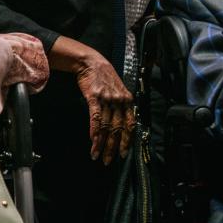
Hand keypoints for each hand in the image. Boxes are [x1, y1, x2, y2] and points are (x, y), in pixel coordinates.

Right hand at [75, 50, 134, 164]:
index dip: (127, 141)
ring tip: (96, 155)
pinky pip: (95, 118)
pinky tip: (92, 141)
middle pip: (118, 129)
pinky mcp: (94, 97)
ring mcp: (107, 99)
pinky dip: (94, 131)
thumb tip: (121, 124)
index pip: (130, 125)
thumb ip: (121, 105)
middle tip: (108, 160)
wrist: (91, 62)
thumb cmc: (104, 77)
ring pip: (106, 126)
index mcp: (127, 100)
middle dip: (113, 147)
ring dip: (101, 143)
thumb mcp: (118, 89)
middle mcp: (119, 101)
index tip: (123, 154)